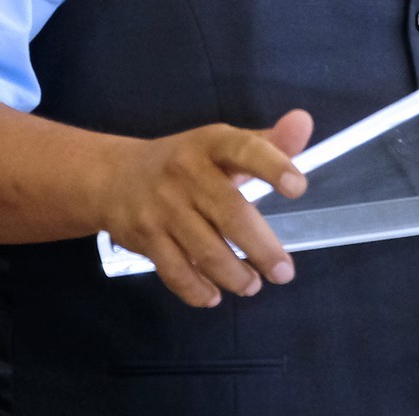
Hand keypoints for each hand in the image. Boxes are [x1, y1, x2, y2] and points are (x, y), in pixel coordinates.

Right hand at [96, 111, 312, 308]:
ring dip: (234, 275)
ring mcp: (163, 207)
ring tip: (253, 286)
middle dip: (261, 248)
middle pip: (231, 213)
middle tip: (284, 272)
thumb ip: (269, 142)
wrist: (114, 176)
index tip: (298, 188)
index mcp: (212, 144)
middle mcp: (186, 172)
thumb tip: (304, 122)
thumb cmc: (186, 162)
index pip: (245, 150)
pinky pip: (175, 271)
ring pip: (205, 250)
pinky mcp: (145, 237)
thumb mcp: (223, 144)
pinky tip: (214, 296)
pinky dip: (197, 290)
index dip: (273, 166)